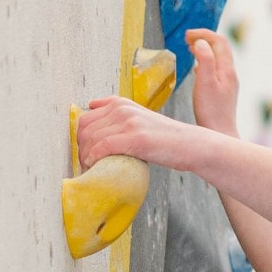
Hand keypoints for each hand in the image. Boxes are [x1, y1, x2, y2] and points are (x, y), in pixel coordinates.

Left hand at [75, 96, 195, 171]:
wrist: (190, 145)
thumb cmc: (165, 138)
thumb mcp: (139, 118)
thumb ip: (116, 113)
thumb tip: (90, 106)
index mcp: (120, 103)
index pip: (85, 117)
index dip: (80, 138)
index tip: (86, 153)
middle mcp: (122, 109)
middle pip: (84, 128)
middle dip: (81, 148)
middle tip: (86, 164)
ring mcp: (128, 122)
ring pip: (90, 138)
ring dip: (86, 157)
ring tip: (91, 168)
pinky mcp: (135, 137)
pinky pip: (102, 147)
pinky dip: (94, 159)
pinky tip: (96, 167)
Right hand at [187, 28, 239, 134]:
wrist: (219, 134)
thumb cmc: (211, 111)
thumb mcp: (205, 82)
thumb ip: (204, 60)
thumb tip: (201, 42)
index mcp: (227, 70)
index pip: (219, 42)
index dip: (204, 34)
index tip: (187, 35)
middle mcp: (230, 75)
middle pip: (220, 48)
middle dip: (204, 38)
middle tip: (186, 39)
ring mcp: (227, 84)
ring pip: (217, 59)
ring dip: (204, 50)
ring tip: (189, 48)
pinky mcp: (222, 93)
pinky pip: (214, 70)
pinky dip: (204, 63)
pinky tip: (196, 69)